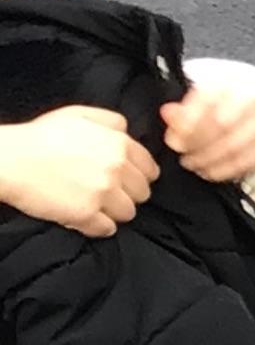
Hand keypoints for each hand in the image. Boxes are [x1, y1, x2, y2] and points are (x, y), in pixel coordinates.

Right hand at [0, 108, 154, 235]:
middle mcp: (117, 169)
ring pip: (128, 213)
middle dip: (127, 194)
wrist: (9, 159)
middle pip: (142, 193)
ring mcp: (103, 193)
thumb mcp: (79, 115)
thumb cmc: (40, 137)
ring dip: (113, 211)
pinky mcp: (86, 214)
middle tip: (106, 193)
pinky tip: (84, 217)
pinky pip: (107, 229)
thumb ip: (111, 122)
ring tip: (94, 205)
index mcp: (120, 144)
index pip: (150, 169)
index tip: (125, 180)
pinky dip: (97, 226)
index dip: (137, 176)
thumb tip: (128, 132)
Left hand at [161, 85, 254, 188]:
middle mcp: (247, 103)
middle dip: (197, 144)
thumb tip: (169, 112)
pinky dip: (222, 170)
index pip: (208, 102)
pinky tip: (208, 171)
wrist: (240, 116)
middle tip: (183, 154)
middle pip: (221, 125)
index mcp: (224, 88)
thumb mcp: (191, 106)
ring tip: (193, 163)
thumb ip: (178, 112)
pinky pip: (244, 162)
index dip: (188, 123)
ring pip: (232, 146)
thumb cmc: (211, 111)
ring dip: (207, 159)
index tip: (175, 140)